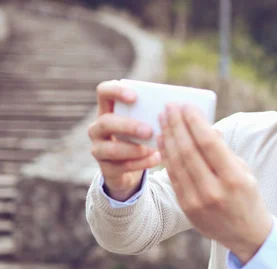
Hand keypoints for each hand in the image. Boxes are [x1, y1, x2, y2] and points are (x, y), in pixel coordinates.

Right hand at [87, 80, 160, 200]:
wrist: (130, 167)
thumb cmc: (142, 137)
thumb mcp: (145, 123)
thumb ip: (153, 114)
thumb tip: (177, 107)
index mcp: (108, 109)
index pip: (103, 92)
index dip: (116, 91)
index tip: (135, 97)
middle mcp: (98, 128)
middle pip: (106, 122)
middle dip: (129, 126)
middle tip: (149, 131)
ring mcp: (99, 148)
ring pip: (111, 148)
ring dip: (135, 149)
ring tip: (154, 149)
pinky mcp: (106, 168)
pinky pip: (122, 166)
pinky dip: (142, 163)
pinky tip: (157, 159)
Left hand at [157, 104, 272, 263]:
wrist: (247, 236)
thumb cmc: (248, 197)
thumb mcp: (245, 172)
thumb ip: (224, 151)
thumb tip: (206, 128)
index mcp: (234, 179)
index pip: (209, 143)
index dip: (195, 122)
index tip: (186, 106)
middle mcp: (214, 191)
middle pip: (189, 150)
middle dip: (177, 125)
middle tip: (170, 107)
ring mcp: (197, 201)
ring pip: (177, 162)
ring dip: (168, 137)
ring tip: (163, 118)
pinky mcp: (186, 207)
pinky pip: (173, 177)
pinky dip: (166, 156)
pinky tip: (162, 140)